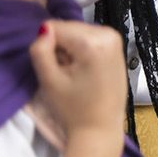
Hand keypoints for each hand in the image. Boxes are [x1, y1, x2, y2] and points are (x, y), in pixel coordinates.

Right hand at [29, 21, 126, 138]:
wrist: (100, 129)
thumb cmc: (73, 109)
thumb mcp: (48, 80)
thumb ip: (40, 50)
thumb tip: (44, 30)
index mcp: (94, 42)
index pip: (55, 27)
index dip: (49, 47)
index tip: (58, 69)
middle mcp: (109, 34)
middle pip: (68, 27)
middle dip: (61, 48)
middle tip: (67, 74)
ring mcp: (115, 39)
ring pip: (77, 32)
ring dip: (71, 50)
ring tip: (76, 74)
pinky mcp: (117, 46)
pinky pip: (88, 38)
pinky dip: (82, 51)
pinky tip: (85, 71)